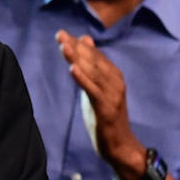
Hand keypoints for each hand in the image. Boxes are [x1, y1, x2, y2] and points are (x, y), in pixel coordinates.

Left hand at [56, 30, 143, 179]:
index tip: (61, 34)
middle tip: (59, 35)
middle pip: (93, 61)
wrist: (120, 146)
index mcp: (113, 76)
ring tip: (63, 46)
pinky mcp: (106, 108)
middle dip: (75, 47)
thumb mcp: (98, 89)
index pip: (94, 55)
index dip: (78, 44)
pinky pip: (93, 91)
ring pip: (93, 73)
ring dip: (78, 58)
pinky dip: (83, 79)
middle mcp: (115, 82)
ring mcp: (112, 95)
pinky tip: (72, 69)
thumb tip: (85, 41)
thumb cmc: (106, 117)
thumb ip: (92, 67)